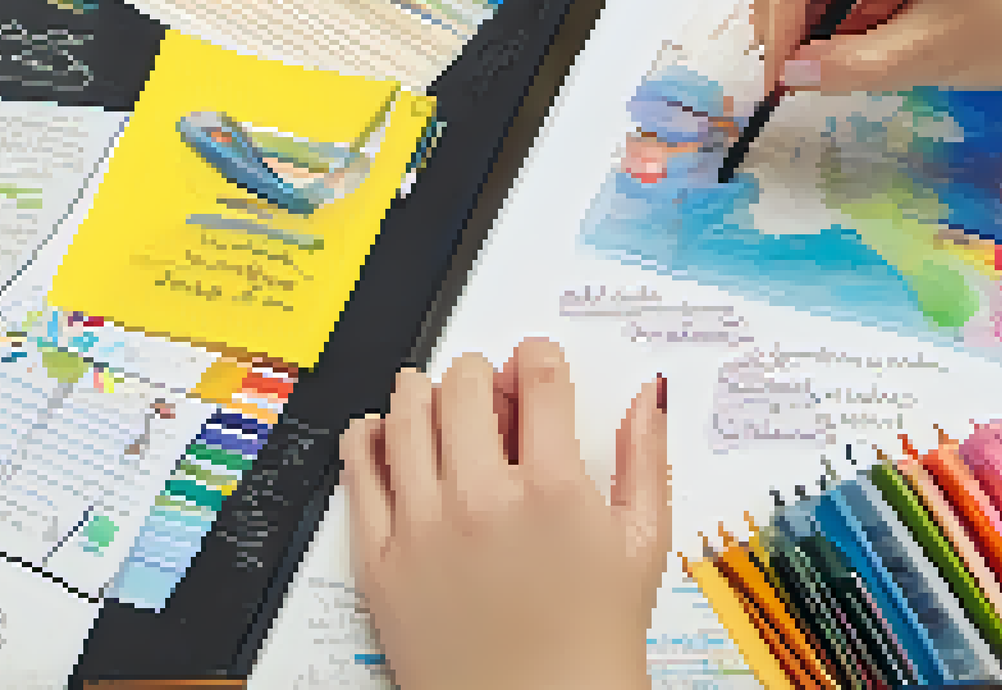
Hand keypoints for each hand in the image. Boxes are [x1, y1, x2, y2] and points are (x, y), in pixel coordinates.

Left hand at [340, 339, 670, 689]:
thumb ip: (644, 462)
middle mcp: (482, 501)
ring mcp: (423, 528)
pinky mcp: (381, 559)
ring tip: (431, 396)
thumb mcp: (642, 548)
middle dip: (480, 373)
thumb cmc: (592, 645)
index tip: (534, 364)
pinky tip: (377, 433)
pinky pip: (357, 474)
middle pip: (464, 386)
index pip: (537, 379)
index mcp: (553, 492)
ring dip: (419, 392)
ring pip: (404, 416)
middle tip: (486, 388)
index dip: (537, 358)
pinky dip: (364, 440)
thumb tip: (644, 399)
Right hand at [753, 0, 1001, 94]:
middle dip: (790, 20)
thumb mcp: (929, 50)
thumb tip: (788, 75)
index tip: (779, 69)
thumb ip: (850, 65)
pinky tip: (844, 54)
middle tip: (790, 74)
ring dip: (809, 27)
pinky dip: (833, 25)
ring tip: (821, 68)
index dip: (779, 14)